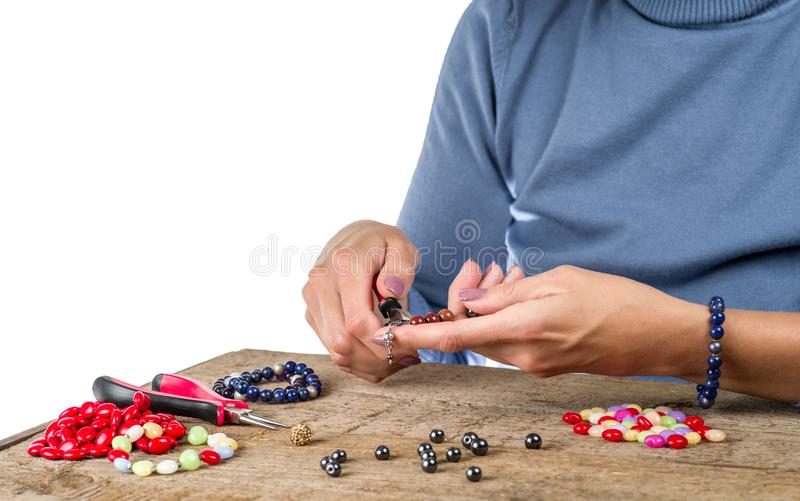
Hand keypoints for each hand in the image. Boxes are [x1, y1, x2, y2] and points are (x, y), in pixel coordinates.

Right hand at [302, 220, 421, 381]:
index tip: (408, 347)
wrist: (354, 236)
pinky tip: (377, 354)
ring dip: (367, 363)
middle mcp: (321, 283)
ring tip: (395, 358)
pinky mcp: (311, 312)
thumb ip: (401, 268)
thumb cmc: (382, 244)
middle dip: (375, 358)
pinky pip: (330, 348)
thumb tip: (391, 291)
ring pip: (335, 350)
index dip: (382, 342)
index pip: (357, 321)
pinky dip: (356, 359)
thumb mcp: (401, 246)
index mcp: (344, 265)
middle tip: (404, 358)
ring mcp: (312, 299)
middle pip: (341, 342)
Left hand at [386, 265, 705, 377]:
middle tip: (482, 270)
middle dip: (465, 301)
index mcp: (524, 330)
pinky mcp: (548, 367)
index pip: (457, 334)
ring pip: (491, 337)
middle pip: (472, 332)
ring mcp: (537, 366)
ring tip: (509, 276)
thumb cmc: (615, 300)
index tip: (391, 334)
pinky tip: (522, 294)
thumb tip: (472, 301)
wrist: (657, 336)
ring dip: (488, 308)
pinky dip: (506, 320)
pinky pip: (511, 343)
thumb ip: (508, 294)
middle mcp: (525, 356)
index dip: (420, 334)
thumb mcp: (558, 281)